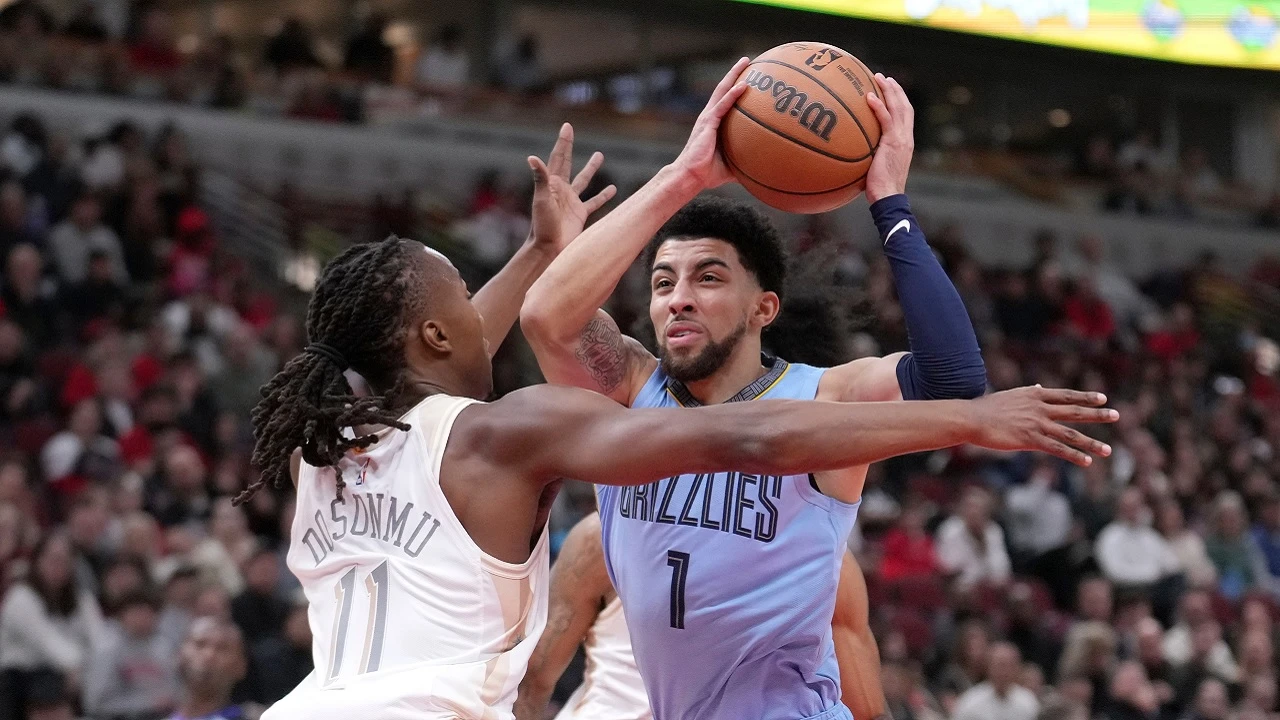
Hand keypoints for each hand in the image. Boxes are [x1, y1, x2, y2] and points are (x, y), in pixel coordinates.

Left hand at [527, 123, 615, 253]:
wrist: (549, 249)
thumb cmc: (542, 226)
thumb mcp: (542, 200)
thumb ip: (540, 179)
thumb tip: (532, 157)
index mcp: (552, 184)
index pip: (559, 158)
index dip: (563, 142)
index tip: (567, 127)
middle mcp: (562, 190)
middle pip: (567, 163)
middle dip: (569, 147)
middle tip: (570, 130)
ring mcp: (571, 202)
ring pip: (584, 180)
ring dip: (590, 168)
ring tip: (599, 155)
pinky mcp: (580, 214)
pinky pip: (594, 202)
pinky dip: (603, 196)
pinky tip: (612, 189)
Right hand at [671, 57, 750, 189]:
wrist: (690, 177)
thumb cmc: (707, 173)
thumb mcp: (732, 165)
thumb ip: (745, 159)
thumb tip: (765, 165)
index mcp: (713, 123)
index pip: (725, 99)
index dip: (735, 86)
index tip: (748, 75)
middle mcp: (709, 116)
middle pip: (723, 88)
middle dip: (735, 73)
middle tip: (748, 61)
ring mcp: (707, 118)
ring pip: (722, 90)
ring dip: (734, 75)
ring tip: (746, 62)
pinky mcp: (707, 123)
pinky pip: (722, 105)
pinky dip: (733, 94)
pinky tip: (744, 85)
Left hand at [864, 73, 914, 203]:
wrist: (888, 197)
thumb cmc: (880, 188)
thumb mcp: (877, 168)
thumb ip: (871, 155)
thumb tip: (853, 151)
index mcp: (905, 142)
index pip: (906, 116)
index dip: (899, 100)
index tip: (890, 89)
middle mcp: (906, 137)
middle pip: (905, 106)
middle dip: (895, 90)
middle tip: (884, 77)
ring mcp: (901, 139)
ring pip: (898, 108)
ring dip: (888, 90)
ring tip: (878, 78)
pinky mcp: (893, 143)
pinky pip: (886, 120)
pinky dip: (878, 106)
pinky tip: (868, 97)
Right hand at [966, 386, 1116, 465]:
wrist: (972, 418)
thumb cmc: (986, 408)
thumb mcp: (1010, 395)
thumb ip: (1028, 393)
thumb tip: (1038, 386)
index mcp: (1034, 395)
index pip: (1066, 395)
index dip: (1085, 397)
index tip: (1102, 398)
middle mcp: (1039, 407)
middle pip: (1074, 411)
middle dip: (1097, 414)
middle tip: (1116, 415)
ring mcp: (1037, 423)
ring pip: (1070, 433)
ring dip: (1091, 442)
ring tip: (1107, 450)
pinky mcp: (1031, 439)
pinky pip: (1057, 448)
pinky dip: (1074, 455)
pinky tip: (1087, 462)